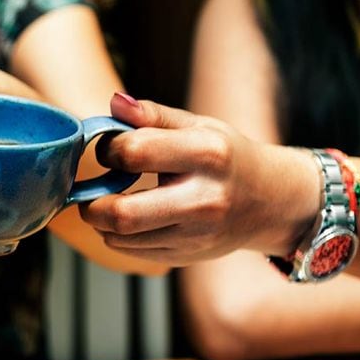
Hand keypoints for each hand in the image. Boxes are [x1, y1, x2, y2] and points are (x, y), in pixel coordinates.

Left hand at [78, 94, 320, 263]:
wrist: (271, 202)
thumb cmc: (227, 157)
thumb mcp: (198, 126)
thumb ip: (153, 116)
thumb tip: (114, 103)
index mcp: (207, 154)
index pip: (135, 152)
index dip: (109, 150)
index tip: (110, 150)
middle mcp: (204, 199)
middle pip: (123, 213)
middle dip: (91, 203)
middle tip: (88, 193)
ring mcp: (197, 234)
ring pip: (123, 237)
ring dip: (101, 222)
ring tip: (107, 204)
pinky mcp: (188, 256)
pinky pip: (134, 252)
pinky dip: (118, 237)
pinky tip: (127, 221)